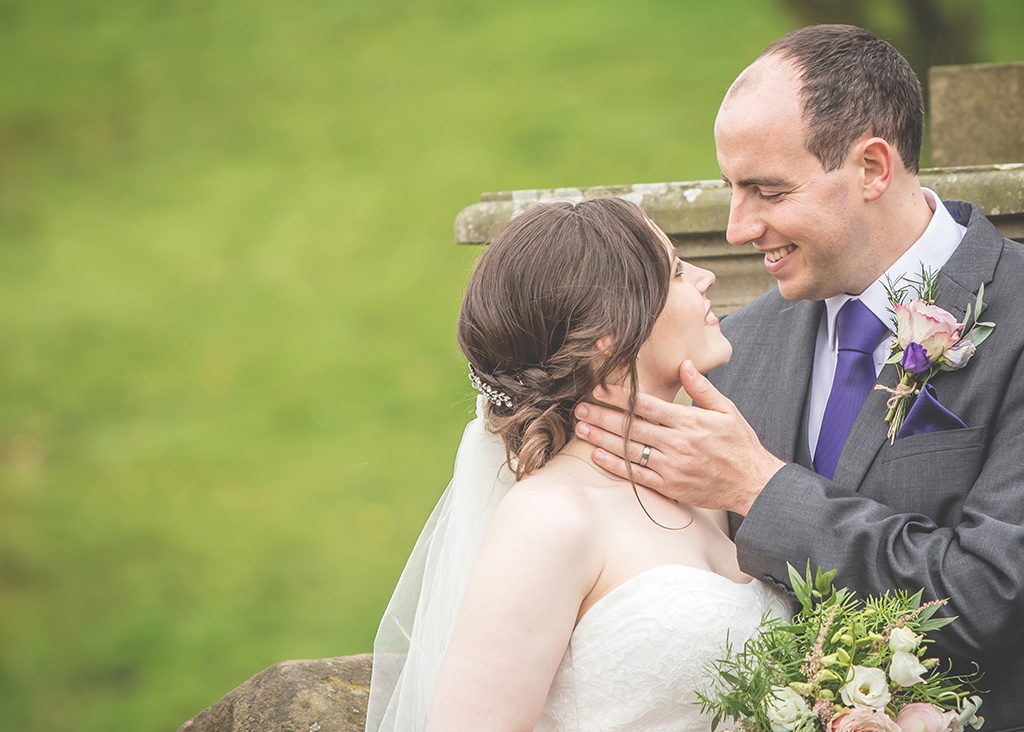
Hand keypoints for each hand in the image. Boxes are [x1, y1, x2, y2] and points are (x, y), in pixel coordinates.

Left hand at [573, 360, 784, 514]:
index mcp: (688, 422)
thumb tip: (684, 363)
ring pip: (629, 450)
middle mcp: (677, 443)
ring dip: (602, 438)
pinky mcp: (669, 486)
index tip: (599, 389)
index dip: (619, 397)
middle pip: (631, 427)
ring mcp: (671, 466)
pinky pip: (636, 475)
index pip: (646, 406)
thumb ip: (701, 388)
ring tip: (581, 428)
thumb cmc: (739, 444)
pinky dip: (615, 465)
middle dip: (602, 416)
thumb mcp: (726, 409)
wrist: (752, 482)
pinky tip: (598, 455)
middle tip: (579, 407)